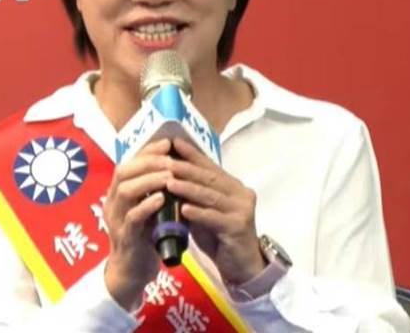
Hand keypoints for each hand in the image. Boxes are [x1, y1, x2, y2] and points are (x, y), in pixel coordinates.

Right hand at [103, 138, 171, 309]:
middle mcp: (113, 203)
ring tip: (169, 176)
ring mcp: (116, 220)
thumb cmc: (144, 237)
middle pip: (123, 172)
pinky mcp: (124, 237)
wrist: (133, 272)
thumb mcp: (149, 209)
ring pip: (125, 191)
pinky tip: (162, 199)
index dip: (147, 151)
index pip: (128, 163)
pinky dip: (147, 205)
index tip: (167, 143)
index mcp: (118, 194)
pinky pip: (132, 217)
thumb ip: (156, 190)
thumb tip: (176, 166)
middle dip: (148, 161)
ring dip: (149, 180)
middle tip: (170, 159)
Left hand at [166, 138, 265, 284]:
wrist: (242, 266)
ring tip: (169, 182)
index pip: (209, 166)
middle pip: (210, 178)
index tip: (173, 142)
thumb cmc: (220, 237)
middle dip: (186, 169)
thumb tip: (168, 178)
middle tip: (166, 161)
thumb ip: (193, 197)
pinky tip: (184, 209)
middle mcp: (240, 193)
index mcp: (232, 186)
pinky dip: (199, 213)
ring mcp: (242, 210)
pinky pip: (215, 218)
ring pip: (211, 196)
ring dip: (189, 189)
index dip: (192, 154)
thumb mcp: (205, 212)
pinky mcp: (239, 227)